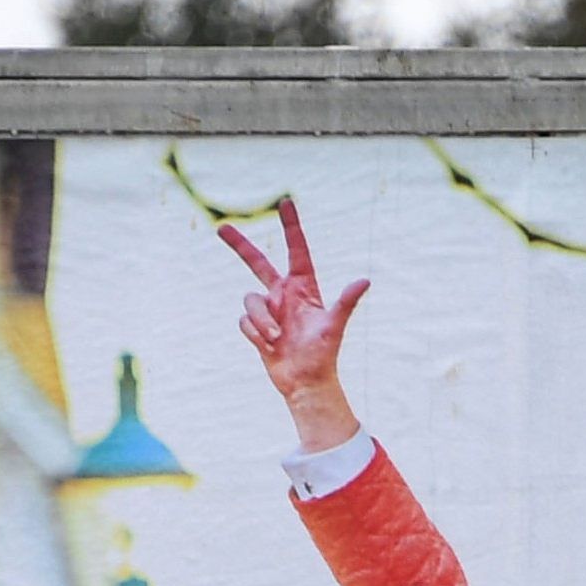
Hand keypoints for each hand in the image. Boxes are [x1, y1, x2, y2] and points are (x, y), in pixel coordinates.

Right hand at [222, 195, 368, 453]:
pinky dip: (255, 333)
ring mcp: (268, 310)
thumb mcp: (334, 326)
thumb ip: (346, 301)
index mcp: (303, 287)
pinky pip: (245, 321)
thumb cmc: (323, 354)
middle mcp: (283, 294)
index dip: (291, 226)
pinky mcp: (256, 327)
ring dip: (261, 321)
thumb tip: (364, 280)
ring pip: (249, 300)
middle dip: (239, 245)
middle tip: (221, 228)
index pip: (296, 250)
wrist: (306, 382)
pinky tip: (269, 346)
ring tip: (276, 339)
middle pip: (257, 263)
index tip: (286, 203)